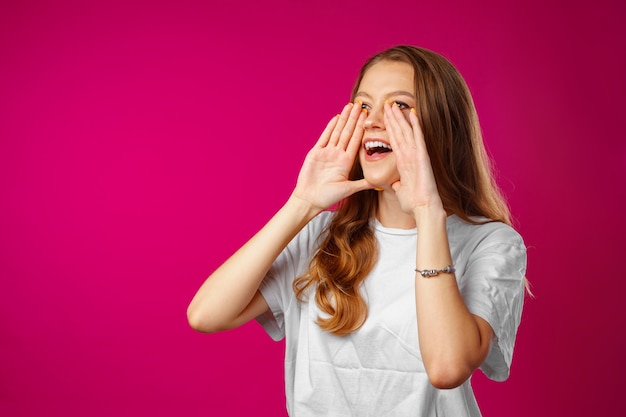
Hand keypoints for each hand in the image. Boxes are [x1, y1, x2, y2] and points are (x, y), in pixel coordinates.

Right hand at [292, 103, 371, 212]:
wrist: (310, 199)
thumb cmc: (328, 196)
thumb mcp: (349, 189)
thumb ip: (363, 184)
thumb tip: (379, 183)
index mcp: (346, 162)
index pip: (356, 141)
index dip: (361, 129)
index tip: (367, 118)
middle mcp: (337, 155)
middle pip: (347, 133)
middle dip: (354, 119)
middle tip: (360, 105)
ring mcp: (326, 153)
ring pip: (337, 132)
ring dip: (343, 120)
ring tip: (349, 107)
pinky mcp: (315, 153)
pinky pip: (324, 137)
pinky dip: (330, 128)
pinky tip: (336, 118)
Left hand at [383, 101, 443, 218]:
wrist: (423, 209)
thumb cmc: (413, 203)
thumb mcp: (401, 191)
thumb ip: (398, 185)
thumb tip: (395, 185)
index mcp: (403, 162)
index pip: (394, 141)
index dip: (389, 128)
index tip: (384, 117)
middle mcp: (410, 156)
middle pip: (399, 132)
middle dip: (393, 118)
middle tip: (386, 103)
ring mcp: (416, 155)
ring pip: (406, 132)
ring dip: (400, 118)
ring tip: (393, 104)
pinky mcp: (422, 158)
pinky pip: (418, 138)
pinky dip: (416, 126)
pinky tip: (412, 114)